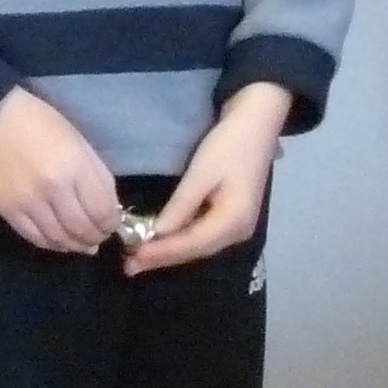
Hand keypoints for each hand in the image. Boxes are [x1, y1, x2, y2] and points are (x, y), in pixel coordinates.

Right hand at [0, 87, 119, 254]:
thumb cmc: (44, 125)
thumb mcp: (81, 144)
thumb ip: (98, 176)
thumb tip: (109, 210)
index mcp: (76, 168)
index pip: (101, 210)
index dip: (111, 223)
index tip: (114, 224)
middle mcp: (53, 190)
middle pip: (81, 228)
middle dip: (96, 237)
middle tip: (101, 237)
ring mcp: (28, 203)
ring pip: (58, 238)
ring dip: (76, 245)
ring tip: (85, 244)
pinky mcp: (7, 212)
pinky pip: (34, 238)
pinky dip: (52, 244)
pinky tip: (62, 242)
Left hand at [124, 82, 288, 274]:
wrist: (258, 123)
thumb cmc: (229, 144)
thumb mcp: (200, 173)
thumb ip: (179, 207)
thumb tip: (155, 235)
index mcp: (234, 220)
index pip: (190, 245)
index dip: (160, 253)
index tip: (129, 259)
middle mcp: (240, 231)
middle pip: (196, 251)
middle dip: (163, 257)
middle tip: (128, 264)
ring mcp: (239, 226)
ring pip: (199, 247)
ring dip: (171, 252)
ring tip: (140, 257)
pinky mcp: (235, 218)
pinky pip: (205, 237)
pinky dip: (183, 241)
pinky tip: (164, 243)